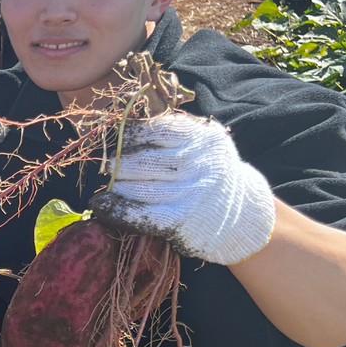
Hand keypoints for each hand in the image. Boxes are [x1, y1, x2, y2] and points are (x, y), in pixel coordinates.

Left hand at [90, 114, 275, 264]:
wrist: (244, 214)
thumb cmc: (210, 174)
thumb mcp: (205, 145)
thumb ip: (176, 133)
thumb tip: (123, 125)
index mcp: (204, 138)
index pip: (158, 128)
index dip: (130, 134)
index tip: (116, 138)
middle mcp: (199, 164)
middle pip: (143, 161)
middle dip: (118, 163)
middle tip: (107, 166)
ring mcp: (190, 194)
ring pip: (137, 187)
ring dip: (116, 186)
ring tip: (108, 183)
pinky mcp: (181, 221)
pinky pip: (139, 214)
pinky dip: (115, 209)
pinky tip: (101, 205)